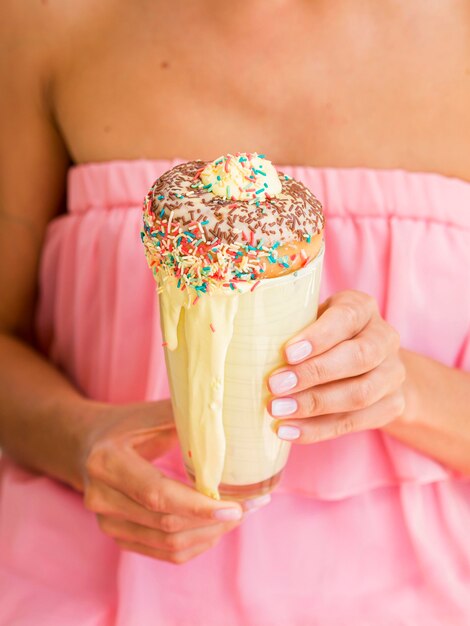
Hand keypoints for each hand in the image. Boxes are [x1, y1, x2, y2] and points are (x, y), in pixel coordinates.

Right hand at [81, 401, 246, 563]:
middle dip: (214, 520)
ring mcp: (106, 522)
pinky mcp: (117, 536)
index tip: (237, 506)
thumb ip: (187, 416)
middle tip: (250, 506)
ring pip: (168, 543)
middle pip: (167, 523)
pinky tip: (215, 526)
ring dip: (210, 534)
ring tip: (238, 515)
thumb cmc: (126, 425)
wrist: (86, 445)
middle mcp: (101, 497)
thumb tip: (232, 416)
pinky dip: (195, 543)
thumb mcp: (151, 414)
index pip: (158, 494)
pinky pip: (163, 551)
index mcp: (108, 461)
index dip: (199, 506)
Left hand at [267, 290, 405, 442]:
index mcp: (362, 308)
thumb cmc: (323, 336)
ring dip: (314, 405)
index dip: (318, 337)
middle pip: (359, 357)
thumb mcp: (311, 320)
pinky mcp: (392, 404)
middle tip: (275, 386)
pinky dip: (319, 430)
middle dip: (314, 374)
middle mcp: (385, 337)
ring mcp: (393, 373)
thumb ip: (291, 327)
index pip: (346, 318)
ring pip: (361, 394)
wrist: (371, 363)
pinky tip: (289, 431)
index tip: (287, 353)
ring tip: (277, 410)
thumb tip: (246, 345)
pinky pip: (356, 422)